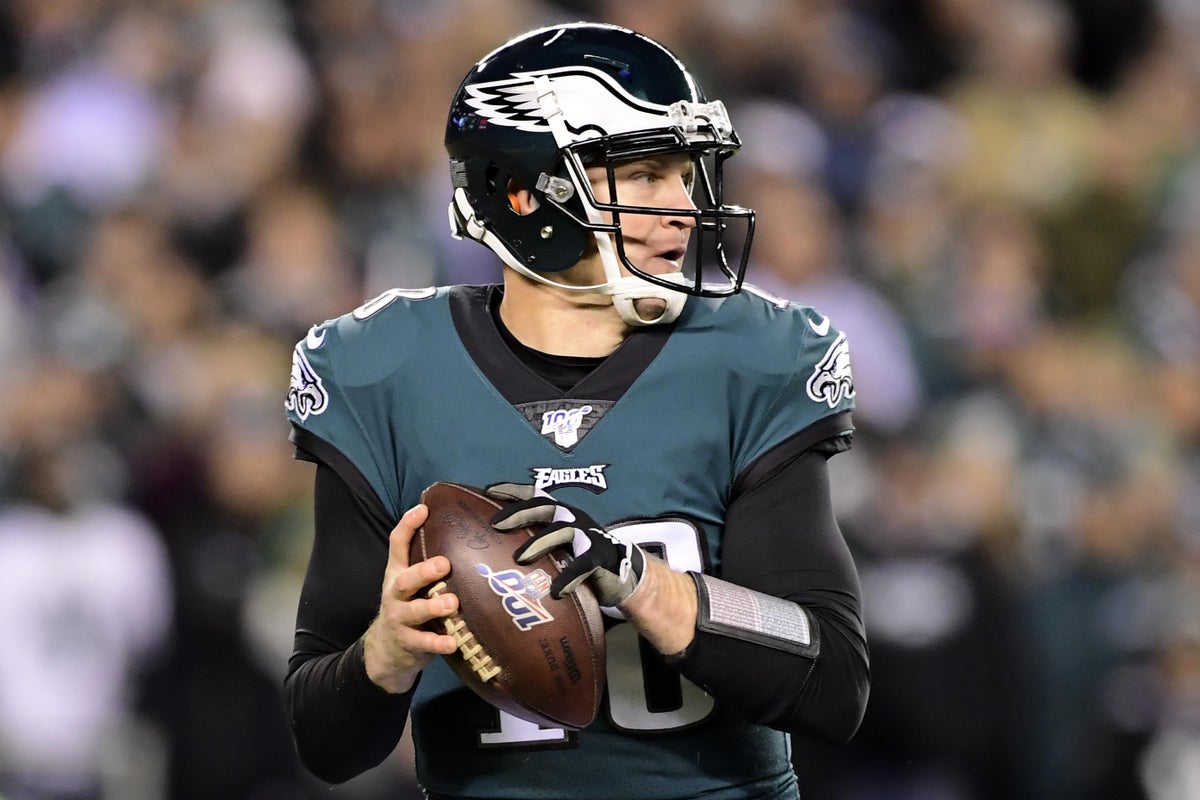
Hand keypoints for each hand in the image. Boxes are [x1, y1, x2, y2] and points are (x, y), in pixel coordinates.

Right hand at [362, 504, 459, 693]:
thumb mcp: (413, 582)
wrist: (386, 649)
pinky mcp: (408, 643)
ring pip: (413, 611)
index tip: (423, 509)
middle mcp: (395, 593)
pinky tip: (453, 642)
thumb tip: (466, 531)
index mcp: (398, 572)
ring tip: (452, 603)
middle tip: (444, 564)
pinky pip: (423, 643)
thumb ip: (429, 562)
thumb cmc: (410, 604)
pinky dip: (438, 643)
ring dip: (432, 606)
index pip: (397, 544)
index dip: (407, 526)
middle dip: (423, 571)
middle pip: (404, 579)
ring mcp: (399, 618)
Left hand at [486, 483, 644, 606]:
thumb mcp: (559, 547)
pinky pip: (584, 564)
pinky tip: (557, 590)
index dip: (514, 491)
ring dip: (540, 542)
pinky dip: (569, 576)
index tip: (489, 492)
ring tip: (520, 558)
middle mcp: (574, 519)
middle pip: (546, 507)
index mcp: (561, 515)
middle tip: (496, 525)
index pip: (536, 496)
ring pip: (562, 531)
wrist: (624, 575)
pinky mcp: (600, 558)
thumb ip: (536, 545)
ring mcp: (588, 536)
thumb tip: (494, 556)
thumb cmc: (581, 560)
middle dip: (520, 513)